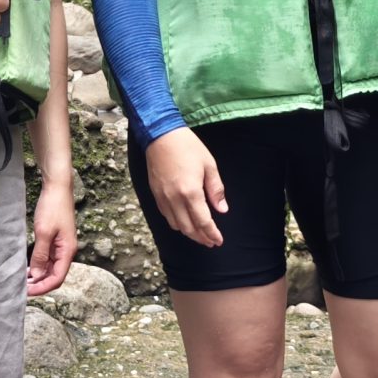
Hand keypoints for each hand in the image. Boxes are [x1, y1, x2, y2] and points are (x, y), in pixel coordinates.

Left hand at [27, 175, 77, 295]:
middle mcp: (67, 251)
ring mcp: (62, 246)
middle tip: (23, 289)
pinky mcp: (56, 240)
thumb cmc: (53, 207)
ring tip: (24, 281)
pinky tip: (29, 268)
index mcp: (68, 251)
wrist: (58, 187)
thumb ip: (41, 256)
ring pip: (52, 268)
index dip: (43, 288)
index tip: (28, 292)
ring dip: (39, 276)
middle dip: (40, 284)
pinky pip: (49, 259)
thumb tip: (38, 276)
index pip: (57, 278)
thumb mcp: (44, 233)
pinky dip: (39, 266)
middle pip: (55, 275)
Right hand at [143, 127, 227, 247]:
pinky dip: (176, 223)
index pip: (203, 222)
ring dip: (189, 233)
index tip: (218, 240)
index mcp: (191, 192)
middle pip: (189, 228)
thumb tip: (222, 209)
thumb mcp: (209, 165)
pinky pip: (166, 216)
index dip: (212, 234)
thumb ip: (216, 190)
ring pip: (176, 225)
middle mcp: (175, 199)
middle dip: (201, 238)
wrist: (161, 136)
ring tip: (199, 234)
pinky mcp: (155, 194)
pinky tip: (184, 221)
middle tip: (211, 241)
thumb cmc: (188, 147)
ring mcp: (163, 198)